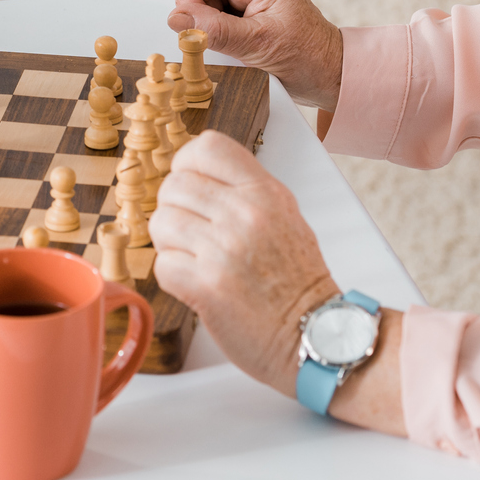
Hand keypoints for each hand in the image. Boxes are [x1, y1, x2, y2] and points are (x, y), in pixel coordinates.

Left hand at [150, 132, 338, 390]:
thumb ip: (245, 191)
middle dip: (175, 209)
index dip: (187, 165)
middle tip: (192, 232)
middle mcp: (243, 214)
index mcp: (264, 192)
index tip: (191, 186)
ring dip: (171, 244)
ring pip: (161, 222)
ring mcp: (224, 249)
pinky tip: (196, 283)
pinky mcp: (207, 286)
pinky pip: (163, 264)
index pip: (207, 146)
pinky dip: (173, 276)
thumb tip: (199, 177)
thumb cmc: (299, 280)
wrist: (318, 333)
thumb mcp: (285, 215)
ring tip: (195, 259)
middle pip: (174, 185)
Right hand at [167, 0, 342, 107]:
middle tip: (212, 39)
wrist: (332, 75)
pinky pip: (217, 11)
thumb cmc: (309, 58)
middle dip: (199, 11)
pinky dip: (216, 30)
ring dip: (208, 23)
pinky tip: (233, 46)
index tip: (191, 26)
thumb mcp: (259, 45)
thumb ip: (216, 31)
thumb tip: (177, 20)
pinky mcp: (249, 8)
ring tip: (230, 45)